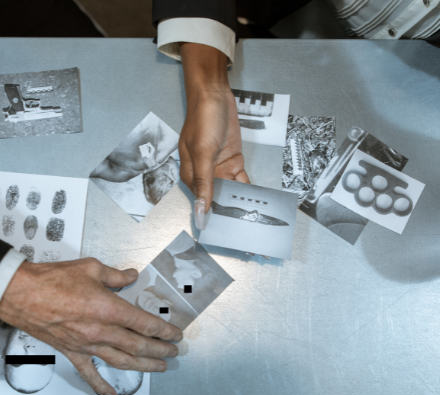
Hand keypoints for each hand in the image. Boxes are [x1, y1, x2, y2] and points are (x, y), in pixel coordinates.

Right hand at [0, 258, 182, 394]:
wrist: (20, 293)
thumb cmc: (52, 279)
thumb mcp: (90, 267)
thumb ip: (115, 275)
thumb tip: (131, 275)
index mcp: (108, 308)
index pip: (144, 323)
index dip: (163, 330)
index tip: (174, 333)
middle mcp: (101, 331)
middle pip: (138, 345)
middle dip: (160, 349)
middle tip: (173, 352)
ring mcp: (86, 345)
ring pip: (122, 361)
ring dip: (143, 366)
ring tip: (158, 367)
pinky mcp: (72, 352)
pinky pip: (89, 373)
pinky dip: (101, 386)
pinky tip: (111, 394)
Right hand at [178, 43, 249, 228]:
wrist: (214, 94)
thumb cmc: (203, 120)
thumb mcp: (203, 152)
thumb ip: (204, 184)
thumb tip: (200, 215)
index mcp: (192, 177)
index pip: (204, 206)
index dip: (216, 222)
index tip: (230, 241)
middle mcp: (205, 177)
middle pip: (219, 202)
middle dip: (233, 217)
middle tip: (251, 238)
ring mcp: (220, 170)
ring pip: (232, 193)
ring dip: (244, 205)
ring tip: (260, 225)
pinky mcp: (233, 162)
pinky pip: (241, 181)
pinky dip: (249, 190)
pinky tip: (260, 203)